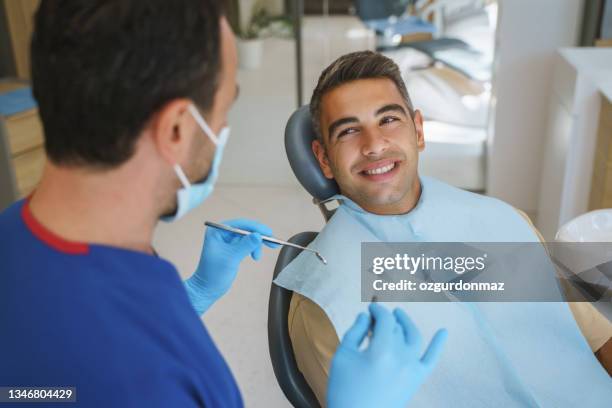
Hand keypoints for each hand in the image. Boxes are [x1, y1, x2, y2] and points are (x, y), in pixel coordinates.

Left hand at [184, 219, 277, 314]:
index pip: (240, 224)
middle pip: (245, 229)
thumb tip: (259, 235)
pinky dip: (253, 249)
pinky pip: (247, 244)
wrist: (207, 290)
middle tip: (272, 243)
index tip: (269, 234)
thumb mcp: (231, 258)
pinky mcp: (233, 249)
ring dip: (256, 245)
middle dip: (258, 236)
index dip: (255, 227)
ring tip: (257, 257)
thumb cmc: (214, 274)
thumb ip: (245, 245)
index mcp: (217, 231)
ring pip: (248, 237)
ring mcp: (228, 241)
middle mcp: (222, 233)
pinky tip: (255, 257)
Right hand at [327, 303, 447, 407]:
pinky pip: (431, 359)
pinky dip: (438, 344)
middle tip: (374, 319)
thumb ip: (354, 332)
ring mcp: (412, 369)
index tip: (369, 309)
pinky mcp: (416, 380)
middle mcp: (401, 357)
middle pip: (396, 328)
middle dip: (385, 319)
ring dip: (407, 323)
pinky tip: (444, 331)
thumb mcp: (343, 356)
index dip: (377, 310)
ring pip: (414, 337)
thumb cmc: (344, 389)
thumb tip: (365, 316)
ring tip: (399, 315)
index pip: (384, 319)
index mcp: (381, 350)